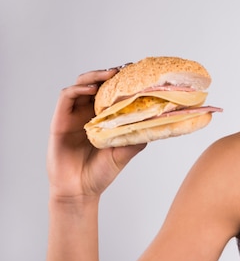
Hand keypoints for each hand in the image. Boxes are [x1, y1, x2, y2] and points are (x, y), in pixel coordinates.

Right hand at [47, 67, 145, 200]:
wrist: (80, 191)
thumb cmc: (101, 172)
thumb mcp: (125, 151)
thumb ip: (137, 136)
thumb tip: (157, 122)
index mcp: (103, 117)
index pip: (110, 92)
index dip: (121, 80)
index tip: (135, 72)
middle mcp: (88, 113)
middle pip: (96, 83)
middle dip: (109, 73)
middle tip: (123, 69)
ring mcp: (73, 116)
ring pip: (81, 85)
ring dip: (94, 76)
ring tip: (109, 75)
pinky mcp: (60, 121)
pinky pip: (66, 98)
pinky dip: (78, 89)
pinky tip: (91, 89)